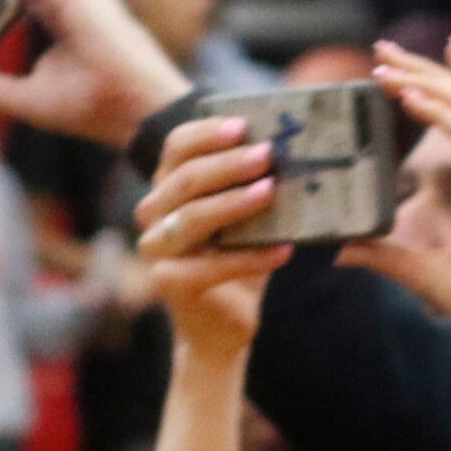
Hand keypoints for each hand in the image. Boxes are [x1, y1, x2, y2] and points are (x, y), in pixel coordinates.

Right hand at [134, 114, 288, 352]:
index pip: (177, 147)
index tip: (244, 126)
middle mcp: (154, 214)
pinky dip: (251, 258)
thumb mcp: (247, 217)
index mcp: (168, 186)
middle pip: (186, 179)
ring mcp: (157, 250)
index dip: (207, 133)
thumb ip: (255, 184)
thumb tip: (295, 150)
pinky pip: (211, 266)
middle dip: (229, 164)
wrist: (224, 324)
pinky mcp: (170, 284)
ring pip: (192, 217)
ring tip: (271, 191)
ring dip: (234, 203)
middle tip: (268, 155)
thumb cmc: (238, 259)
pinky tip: (284, 252)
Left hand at [345, 36, 450, 362]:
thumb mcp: (426, 274)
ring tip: (383, 65)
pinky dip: (438, 112)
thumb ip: (388, 257)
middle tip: (382, 48)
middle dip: (423, 69)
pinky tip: (405, 97)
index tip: (409, 64)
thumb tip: (344, 250)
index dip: (445, 82)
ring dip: (423, 81)